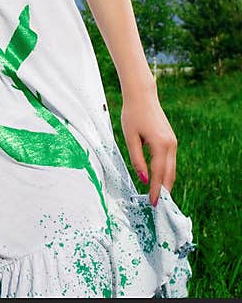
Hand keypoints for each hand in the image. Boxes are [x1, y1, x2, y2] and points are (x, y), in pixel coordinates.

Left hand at [120, 88, 176, 206]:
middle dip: (164, 191)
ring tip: (159, 197)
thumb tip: (144, 178)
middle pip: (169, 174)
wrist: (142, 96)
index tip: (153, 203)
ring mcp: (173, 143)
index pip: (159, 174)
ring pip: (172, 169)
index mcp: (160, 144)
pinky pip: (170, 161)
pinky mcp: (171, 141)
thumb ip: (136, 159)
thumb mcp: (130, 137)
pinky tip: (160, 180)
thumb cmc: (132, 114)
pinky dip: (166, 172)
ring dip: (166, 183)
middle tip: (158, 206)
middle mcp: (171, 145)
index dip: (156, 190)